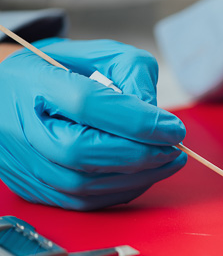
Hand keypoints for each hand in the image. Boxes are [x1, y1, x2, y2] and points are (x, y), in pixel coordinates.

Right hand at [0, 38, 186, 209]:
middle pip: (82, 150)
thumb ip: (129, 71)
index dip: (137, 120)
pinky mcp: (32, 187)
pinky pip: (81, 201)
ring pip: (83, 184)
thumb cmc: (58, 70)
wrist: (11, 93)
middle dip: (140, 153)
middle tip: (174, 148)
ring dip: (136, 176)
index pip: (87, 104)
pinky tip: (143, 176)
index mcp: (32, 82)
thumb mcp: (95, 53)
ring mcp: (22, 162)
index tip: (173, 127)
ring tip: (167, 162)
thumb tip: (156, 113)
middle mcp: (19, 126)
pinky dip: (120, 191)